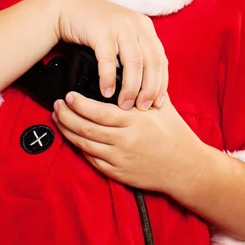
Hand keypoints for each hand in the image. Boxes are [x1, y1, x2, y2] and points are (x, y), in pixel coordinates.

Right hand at [52, 0, 168, 109]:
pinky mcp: (101, 30)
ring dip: (131, 88)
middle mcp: (136, 24)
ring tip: (124, 105)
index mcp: (144, 26)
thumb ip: (135, 51)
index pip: (161, 59)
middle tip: (142, 108)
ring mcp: (119, 26)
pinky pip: (109, 60)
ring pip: (134, 63)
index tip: (157, 103)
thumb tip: (147, 84)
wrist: (68, 7)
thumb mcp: (122, 34)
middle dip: (149, 89)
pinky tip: (107, 92)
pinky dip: (109, 79)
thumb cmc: (95, 26)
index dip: (161, 83)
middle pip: (151, 62)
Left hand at [52, 91, 202, 192]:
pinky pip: (93, 161)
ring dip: (68, 131)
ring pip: (85, 145)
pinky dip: (81, 148)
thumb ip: (140, 90)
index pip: (98, 112)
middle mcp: (125, 141)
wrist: (187, 166)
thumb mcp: (159, 105)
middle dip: (66, 116)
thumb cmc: (174, 133)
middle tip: (57, 105)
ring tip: (59, 119)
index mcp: (134, 121)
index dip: (79, 104)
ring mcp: (120, 159)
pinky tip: (74, 138)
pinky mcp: (119, 173)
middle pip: (86, 128)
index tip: (69, 95)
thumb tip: (123, 70)